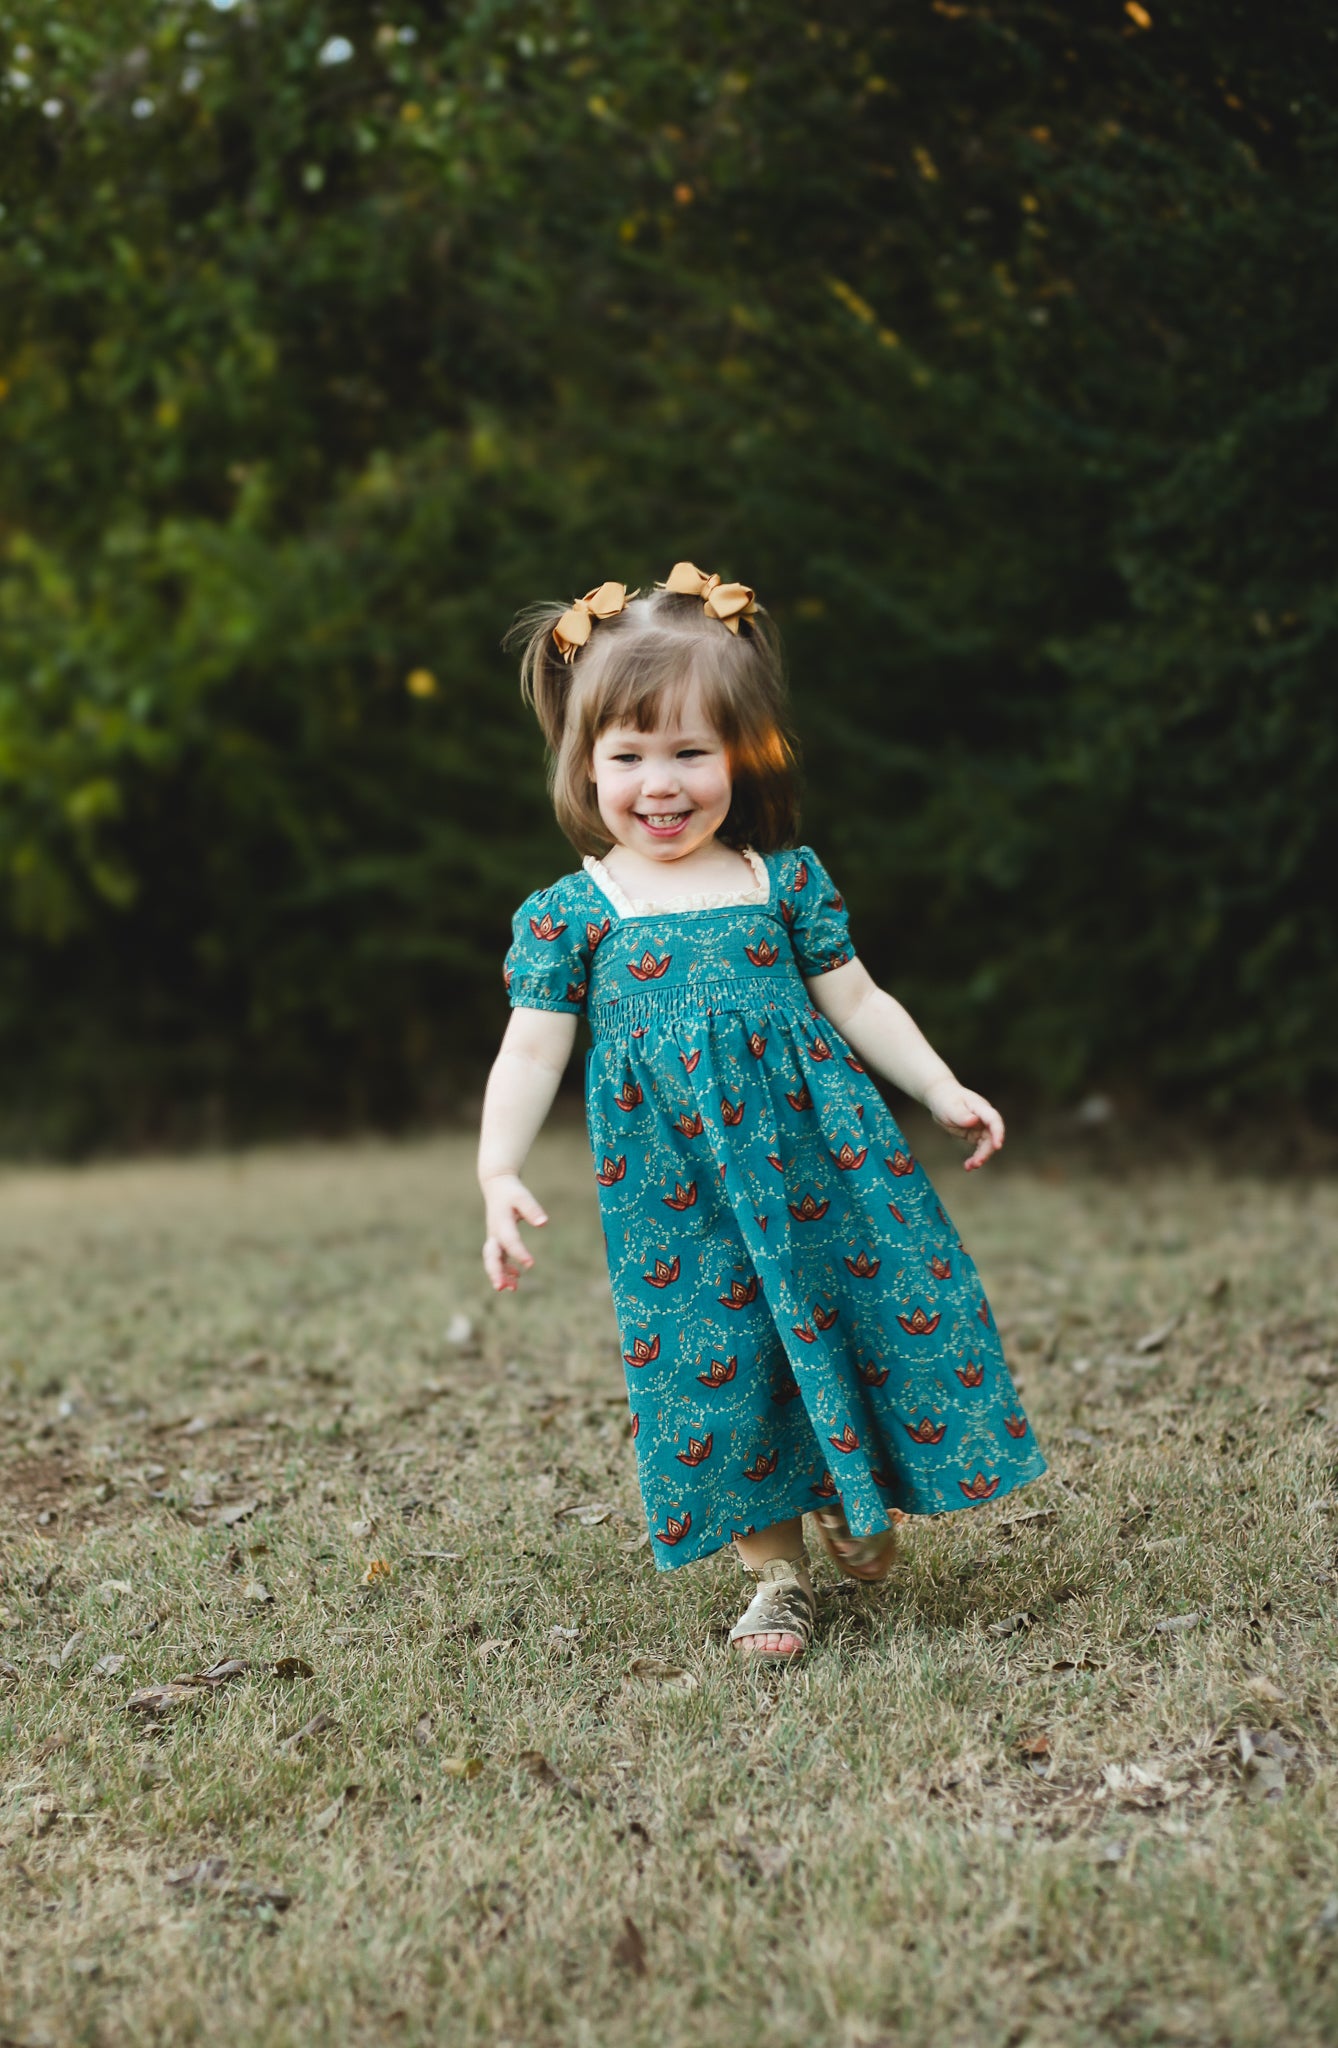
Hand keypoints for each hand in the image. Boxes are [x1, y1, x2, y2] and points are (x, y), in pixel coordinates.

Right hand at [481, 1173, 547, 1290]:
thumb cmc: (512, 1192)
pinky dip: (505, 1270)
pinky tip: (517, 1278)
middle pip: (491, 1256)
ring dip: (500, 1275)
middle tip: (501, 1287)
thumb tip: (544, 1223)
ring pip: (493, 1261)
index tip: (530, 1265)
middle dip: (496, 1272)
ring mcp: (494, 1238)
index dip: (519, 1253)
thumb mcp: (522, 1196)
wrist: (497, 1186)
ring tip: (513, 1289)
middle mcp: (495, 1233)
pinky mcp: (497, 1241)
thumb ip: (532, 1209)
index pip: (509, 1241)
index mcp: (501, 1222)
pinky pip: (498, 1259)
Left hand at [923, 1079, 1004, 1170]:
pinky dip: (974, 1157)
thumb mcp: (950, 1106)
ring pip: (986, 1145)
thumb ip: (962, 1114)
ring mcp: (981, 1127)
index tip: (997, 1145)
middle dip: (986, 1151)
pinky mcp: (975, 1135)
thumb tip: (974, 1121)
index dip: (998, 1132)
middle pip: (991, 1137)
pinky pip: (979, 1148)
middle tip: (977, 1163)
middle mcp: (984, 1119)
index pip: (994, 1120)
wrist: (940, 1098)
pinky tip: (967, 1166)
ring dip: (980, 1157)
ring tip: (970, 1166)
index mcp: (981, 1108)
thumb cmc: (946, 1099)